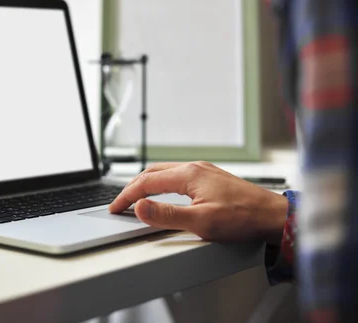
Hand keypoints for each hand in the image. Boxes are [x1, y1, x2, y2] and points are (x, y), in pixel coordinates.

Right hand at [108, 161, 288, 245]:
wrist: (273, 215)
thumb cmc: (242, 218)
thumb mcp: (201, 221)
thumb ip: (166, 214)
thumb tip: (140, 207)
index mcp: (188, 175)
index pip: (146, 182)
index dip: (127, 196)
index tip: (115, 207)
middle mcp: (194, 167)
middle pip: (152, 172)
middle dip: (132, 187)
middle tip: (120, 203)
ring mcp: (203, 170)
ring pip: (164, 172)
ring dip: (146, 183)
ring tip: (136, 197)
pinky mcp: (210, 177)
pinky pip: (176, 174)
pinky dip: (161, 182)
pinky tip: (162, 191)